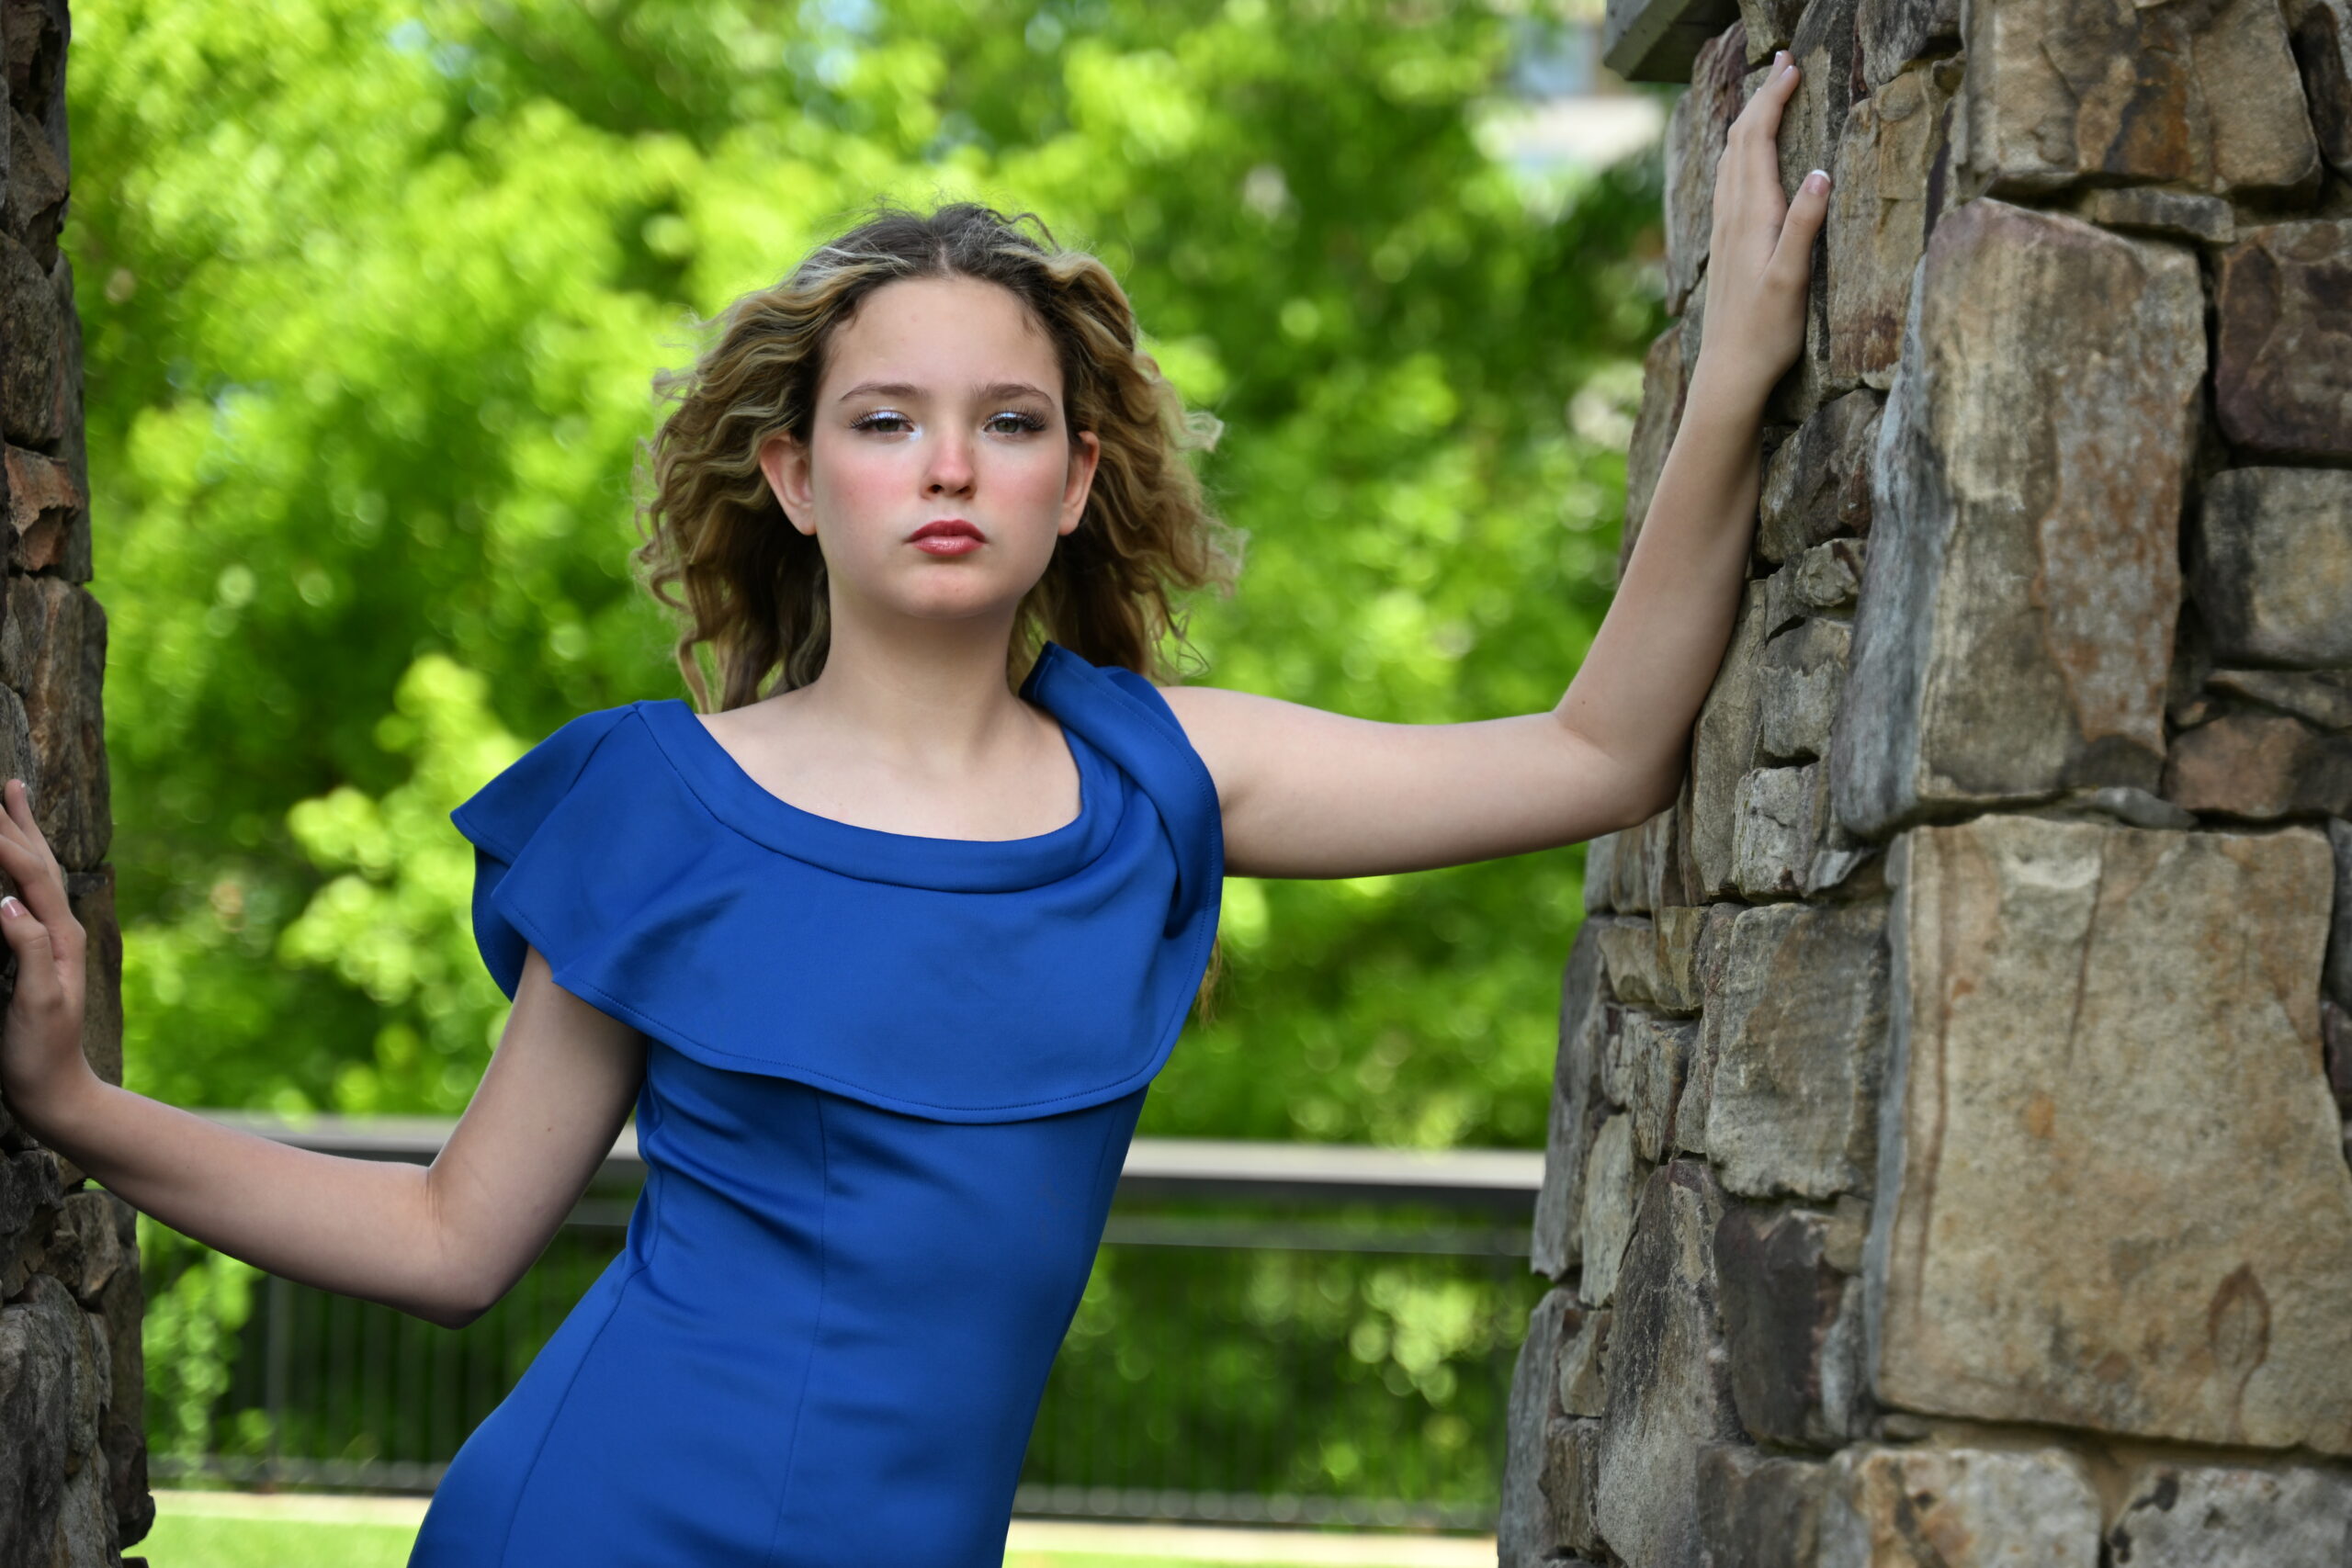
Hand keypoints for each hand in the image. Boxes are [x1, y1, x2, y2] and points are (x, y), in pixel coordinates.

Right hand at [0, 777, 92, 1128]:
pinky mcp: (37, 954)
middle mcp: (60, 931)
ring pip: (35, 874)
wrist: (56, 1092)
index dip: (7, 840)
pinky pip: (26, 895)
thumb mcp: (36, 1004)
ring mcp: (51, 940)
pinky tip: (11, 862)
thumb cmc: (41, 1053)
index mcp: (61, 937)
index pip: (31, 876)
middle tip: (4, 783)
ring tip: (12, 798)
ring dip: (23, 835)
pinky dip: (15, 867)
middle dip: (18, 822)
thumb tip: (6, 903)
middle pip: (38, 863)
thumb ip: (28, 952)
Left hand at [1692, 50, 1829, 401]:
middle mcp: (1732, 218)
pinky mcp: (1725, 249)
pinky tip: (1745, 161)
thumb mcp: (1791, 281)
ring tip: (1766, 95)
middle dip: (1760, 97)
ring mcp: (1724, 233)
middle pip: (1739, 141)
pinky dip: (1739, 154)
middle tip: (1782, 61)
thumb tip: (1823, 173)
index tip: (1792, 63)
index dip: (1773, 98)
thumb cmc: (1764, 334)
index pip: (1756, 140)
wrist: (1727, 375)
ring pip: (1729, 161)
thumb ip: (1805, 227)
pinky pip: (1728, 184)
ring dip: (1748, 121)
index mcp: (1751, 216)